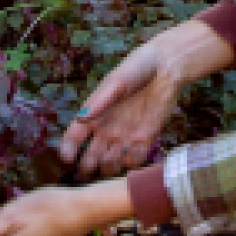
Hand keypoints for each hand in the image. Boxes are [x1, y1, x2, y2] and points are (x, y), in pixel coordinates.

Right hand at [61, 19, 233, 179]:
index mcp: (95, 113)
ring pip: (111, 162)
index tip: (67, 158)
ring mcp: (126, 135)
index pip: (74, 136)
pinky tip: (131, 158)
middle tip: (89, 169)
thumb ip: (100, 101)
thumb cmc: (137, 68)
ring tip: (110, 163)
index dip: (68, 149)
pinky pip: (135, 158)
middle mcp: (107, 128)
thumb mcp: (117, 82)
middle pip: (91, 155)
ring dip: (109, 167)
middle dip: (87, 165)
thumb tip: (81, 119)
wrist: (167, 66)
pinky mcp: (146, 137)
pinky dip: (131, 163)